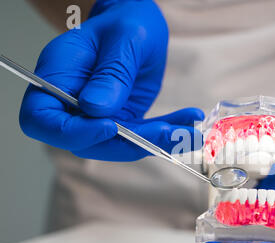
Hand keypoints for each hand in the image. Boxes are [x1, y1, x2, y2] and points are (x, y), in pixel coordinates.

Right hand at [20, 0, 203, 160]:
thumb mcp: (123, 38)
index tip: (110, 126)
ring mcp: (97, 115)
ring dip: (155, 143)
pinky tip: (188, 124)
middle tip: (170, 134)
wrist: (139, 26)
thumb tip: (96, 109)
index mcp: (56, 77)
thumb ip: (110, 72)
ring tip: (189, 133)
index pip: (42, 120)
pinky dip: (166, 134)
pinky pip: (140, 135)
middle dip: (130, 143)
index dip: (71, 133)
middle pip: (85, 141)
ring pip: (119, 145)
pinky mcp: (121, 119)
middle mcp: (72, 102)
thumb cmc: (126, 21)